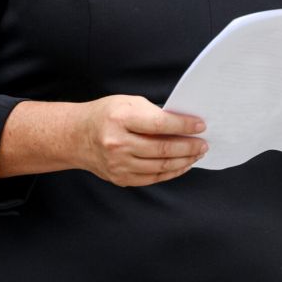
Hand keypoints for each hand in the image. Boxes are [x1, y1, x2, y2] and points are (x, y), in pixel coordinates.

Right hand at [74, 95, 207, 186]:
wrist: (76, 137)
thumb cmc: (105, 115)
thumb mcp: (127, 102)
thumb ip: (153, 113)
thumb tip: (182, 124)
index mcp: (120, 118)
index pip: (160, 124)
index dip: (184, 126)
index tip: (200, 125)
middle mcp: (118, 143)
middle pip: (163, 149)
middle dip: (189, 146)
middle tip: (204, 143)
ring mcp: (119, 164)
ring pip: (161, 166)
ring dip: (184, 161)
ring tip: (197, 154)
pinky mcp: (121, 178)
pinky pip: (153, 178)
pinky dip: (171, 172)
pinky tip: (182, 164)